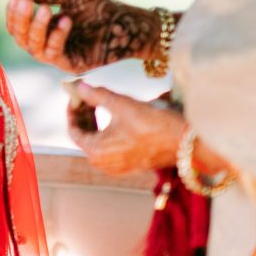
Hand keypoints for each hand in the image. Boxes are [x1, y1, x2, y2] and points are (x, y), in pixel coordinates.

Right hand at [5, 0, 156, 72]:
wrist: (128, 23)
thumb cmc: (101, 8)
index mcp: (45, 28)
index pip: (19, 26)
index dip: (14, 13)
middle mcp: (48, 44)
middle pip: (21, 38)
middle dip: (20, 20)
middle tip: (25, 3)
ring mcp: (59, 56)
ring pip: (34, 49)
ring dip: (36, 28)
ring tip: (44, 9)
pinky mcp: (72, 65)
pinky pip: (55, 54)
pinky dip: (56, 36)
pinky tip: (65, 20)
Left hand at [66, 83, 184, 174]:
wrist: (183, 142)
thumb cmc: (152, 124)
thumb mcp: (121, 104)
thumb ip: (96, 95)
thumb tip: (81, 87)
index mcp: (96, 152)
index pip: (73, 131)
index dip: (72, 110)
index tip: (76, 96)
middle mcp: (104, 164)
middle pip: (85, 136)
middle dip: (84, 114)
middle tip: (87, 95)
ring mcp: (118, 167)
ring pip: (98, 142)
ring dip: (96, 122)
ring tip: (101, 102)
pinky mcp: (130, 165)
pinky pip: (111, 148)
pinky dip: (108, 132)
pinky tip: (115, 116)